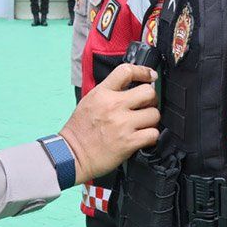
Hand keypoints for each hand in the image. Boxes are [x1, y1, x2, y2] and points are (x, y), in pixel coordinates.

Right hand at [59, 63, 159, 183]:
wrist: (72, 154)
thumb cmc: (79, 130)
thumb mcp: (89, 101)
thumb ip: (109, 92)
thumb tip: (130, 88)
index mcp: (102, 94)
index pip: (126, 71)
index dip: (143, 71)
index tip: (150, 76)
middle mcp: (113, 106)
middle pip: (148, 92)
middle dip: (151, 99)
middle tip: (146, 106)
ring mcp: (122, 124)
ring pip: (154, 114)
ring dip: (151, 120)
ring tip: (143, 124)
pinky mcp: (129, 142)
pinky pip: (153, 134)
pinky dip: (151, 136)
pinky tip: (142, 137)